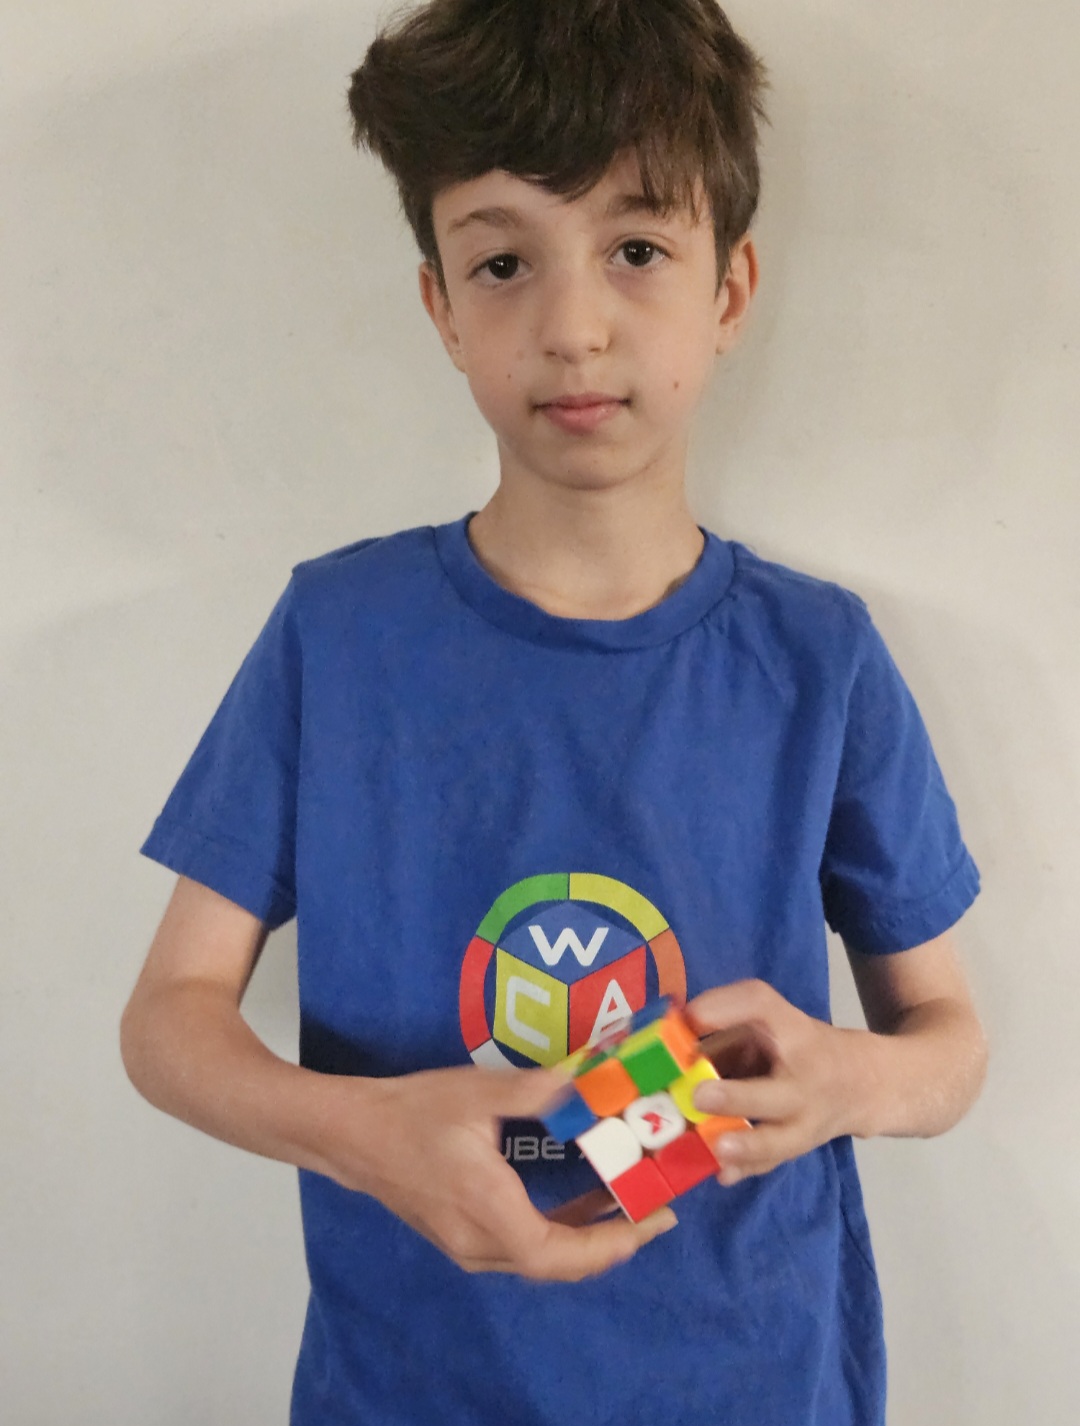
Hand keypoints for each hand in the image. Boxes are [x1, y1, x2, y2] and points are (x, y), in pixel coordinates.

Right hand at [314, 1064, 676, 1279]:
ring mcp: (467, 1245)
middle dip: (611, 1244)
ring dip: (587, 1241)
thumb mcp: (474, 1092)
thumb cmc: (410, 1111)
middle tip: (656, 1212)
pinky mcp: (461, 1237)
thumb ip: (534, 1090)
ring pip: (539, 1260)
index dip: (608, 1243)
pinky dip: (559, 1234)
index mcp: (485, 1208)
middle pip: (555, 1265)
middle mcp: (478, 1242)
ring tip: (629, 1207)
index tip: (651, 1219)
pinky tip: (582, 1205)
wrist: (351, 1134)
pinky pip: (522, 1248)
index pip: (556, 1252)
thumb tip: (589, 1078)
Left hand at [685, 980, 872, 1184]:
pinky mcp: (799, 1147)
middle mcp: (801, 1078)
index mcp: (789, 1029)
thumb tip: (667, 1030)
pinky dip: (748, 1169)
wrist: (861, 1082)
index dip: (725, 1009)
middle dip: (738, 1098)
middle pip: (775, 1091)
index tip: (691, 1016)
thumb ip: (723, 1022)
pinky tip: (722, 1174)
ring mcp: (806, 1119)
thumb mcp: (768, 1019)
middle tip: (700, 1096)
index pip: (760, 1006)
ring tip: (718, 1149)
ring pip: (781, 1140)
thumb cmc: (795, 1045)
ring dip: (748, 1147)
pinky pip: (773, 1163)